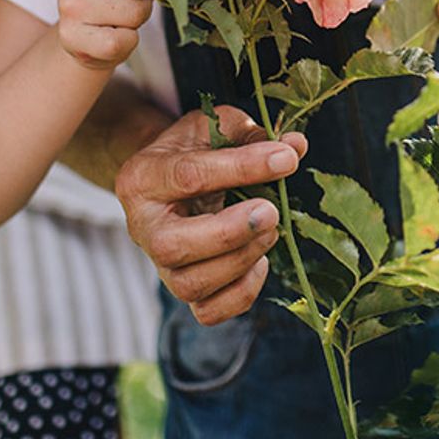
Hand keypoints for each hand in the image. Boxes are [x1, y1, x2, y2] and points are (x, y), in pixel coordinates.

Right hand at [114, 105, 309, 324]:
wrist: (170, 180)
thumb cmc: (195, 148)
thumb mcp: (215, 127)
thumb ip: (252, 134)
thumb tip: (296, 146)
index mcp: (143, 177)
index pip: (188, 176)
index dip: (242, 168)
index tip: (286, 159)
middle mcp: (142, 227)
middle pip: (173, 245)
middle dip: (230, 232)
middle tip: (271, 211)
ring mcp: (159, 264)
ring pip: (192, 284)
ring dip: (241, 260)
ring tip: (271, 231)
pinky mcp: (181, 288)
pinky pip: (208, 311)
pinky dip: (241, 293)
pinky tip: (259, 261)